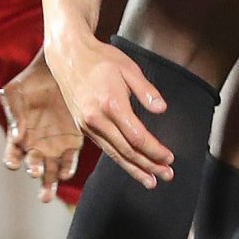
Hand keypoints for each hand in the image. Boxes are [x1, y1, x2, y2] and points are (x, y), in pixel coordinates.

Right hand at [0, 51, 82, 204]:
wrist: (56, 70)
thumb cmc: (31, 81)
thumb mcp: (15, 92)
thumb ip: (13, 112)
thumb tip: (15, 135)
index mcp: (18, 137)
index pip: (12, 155)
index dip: (11, 160)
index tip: (13, 161)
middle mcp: (35, 146)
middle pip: (32, 167)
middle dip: (33, 171)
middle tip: (35, 171)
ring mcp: (54, 147)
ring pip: (50, 173)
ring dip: (48, 185)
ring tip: (46, 194)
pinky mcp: (72, 144)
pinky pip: (69, 162)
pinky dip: (66, 170)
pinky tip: (65, 172)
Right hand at [46, 32, 174, 187]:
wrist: (69, 57)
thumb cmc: (100, 59)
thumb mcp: (129, 68)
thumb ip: (146, 91)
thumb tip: (162, 109)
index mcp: (111, 104)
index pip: (137, 137)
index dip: (154, 150)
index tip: (169, 157)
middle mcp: (97, 119)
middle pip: (127, 151)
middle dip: (149, 166)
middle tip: (166, 175)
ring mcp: (88, 125)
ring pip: (115, 154)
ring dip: (135, 169)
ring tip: (151, 180)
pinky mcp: (83, 127)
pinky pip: (105, 148)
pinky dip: (120, 160)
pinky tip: (131, 166)